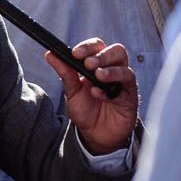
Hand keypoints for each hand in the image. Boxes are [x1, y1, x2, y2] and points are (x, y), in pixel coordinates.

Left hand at [46, 38, 139, 155]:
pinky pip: (125, 91)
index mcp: (99, 65)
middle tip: (88, 64)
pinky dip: (110, 91)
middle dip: (102, 55)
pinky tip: (97, 94)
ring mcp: (123, 85)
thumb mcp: (72, 91)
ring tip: (97, 76)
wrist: (95, 134)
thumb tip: (51, 54)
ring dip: (111, 71)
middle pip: (117, 52)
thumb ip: (65, 73)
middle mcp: (114, 71)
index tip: (75, 53)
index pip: (98, 46)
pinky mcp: (130, 100)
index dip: (88, 47)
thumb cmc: (86, 110)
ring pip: (125, 70)